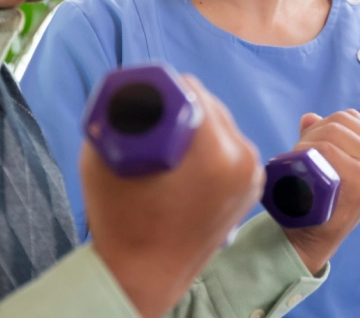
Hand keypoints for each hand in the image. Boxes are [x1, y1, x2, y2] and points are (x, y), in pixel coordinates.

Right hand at [82, 75, 263, 317]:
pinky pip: (231, 146)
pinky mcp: (252, 185)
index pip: (190, 89)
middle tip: (153, 121)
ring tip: (169, 146)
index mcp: (213, 149)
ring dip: (197, 125)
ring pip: (221, 124)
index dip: (163, 88)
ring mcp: (252, 173)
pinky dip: (211, 146)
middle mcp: (242, 157)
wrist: (144, 273)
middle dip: (181, 106)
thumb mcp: (107, 153)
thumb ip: (122, 108)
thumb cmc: (118, 216)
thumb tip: (137, 84)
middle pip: (209, 104)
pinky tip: (188, 161)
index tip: (144, 101)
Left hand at [281, 110, 359, 273]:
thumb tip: (309, 117)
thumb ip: (324, 139)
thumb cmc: (321, 200)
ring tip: (300, 162)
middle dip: (313, 133)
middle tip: (299, 155)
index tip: (309, 142)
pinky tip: (302, 167)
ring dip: (307, 142)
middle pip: (340, 123)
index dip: (324, 123)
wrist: (311, 239)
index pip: (351, 118)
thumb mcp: (330, 166)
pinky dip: (308, 152)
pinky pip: (328, 150)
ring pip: (331, 134)